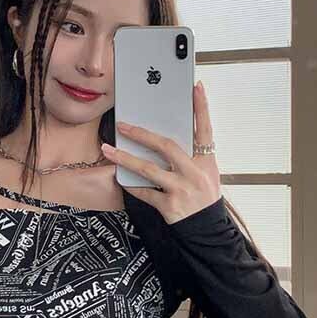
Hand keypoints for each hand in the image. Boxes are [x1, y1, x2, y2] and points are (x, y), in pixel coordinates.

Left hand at [101, 80, 221, 224]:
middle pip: (167, 146)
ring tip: (108, 150)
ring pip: (149, 169)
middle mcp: (195, 173)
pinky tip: (119, 177)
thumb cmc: (204, 198)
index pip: (205, 130)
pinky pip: (145, 193)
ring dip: (125, 158)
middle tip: (123, 125)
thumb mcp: (207, 173)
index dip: (202, 108)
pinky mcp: (170, 206)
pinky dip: (131, 185)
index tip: (196, 86)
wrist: (208, 230)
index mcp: (206, 162)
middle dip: (142, 134)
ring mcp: (182, 190)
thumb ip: (191, 155)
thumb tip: (163, 137)